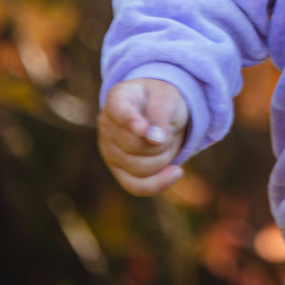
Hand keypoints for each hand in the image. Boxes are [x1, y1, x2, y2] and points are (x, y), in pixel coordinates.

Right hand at [99, 78, 189, 195]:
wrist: (162, 111)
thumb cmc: (163, 100)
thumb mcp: (167, 98)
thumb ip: (160, 114)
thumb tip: (154, 140)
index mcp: (118, 99)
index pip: (119, 111)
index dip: (130, 122)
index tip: (142, 129)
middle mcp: (107, 126)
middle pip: (136, 146)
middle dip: (163, 141)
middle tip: (170, 128)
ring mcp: (110, 151)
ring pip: (141, 168)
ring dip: (165, 157)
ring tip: (167, 141)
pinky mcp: (119, 172)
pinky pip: (137, 186)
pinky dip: (159, 182)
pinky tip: (177, 172)